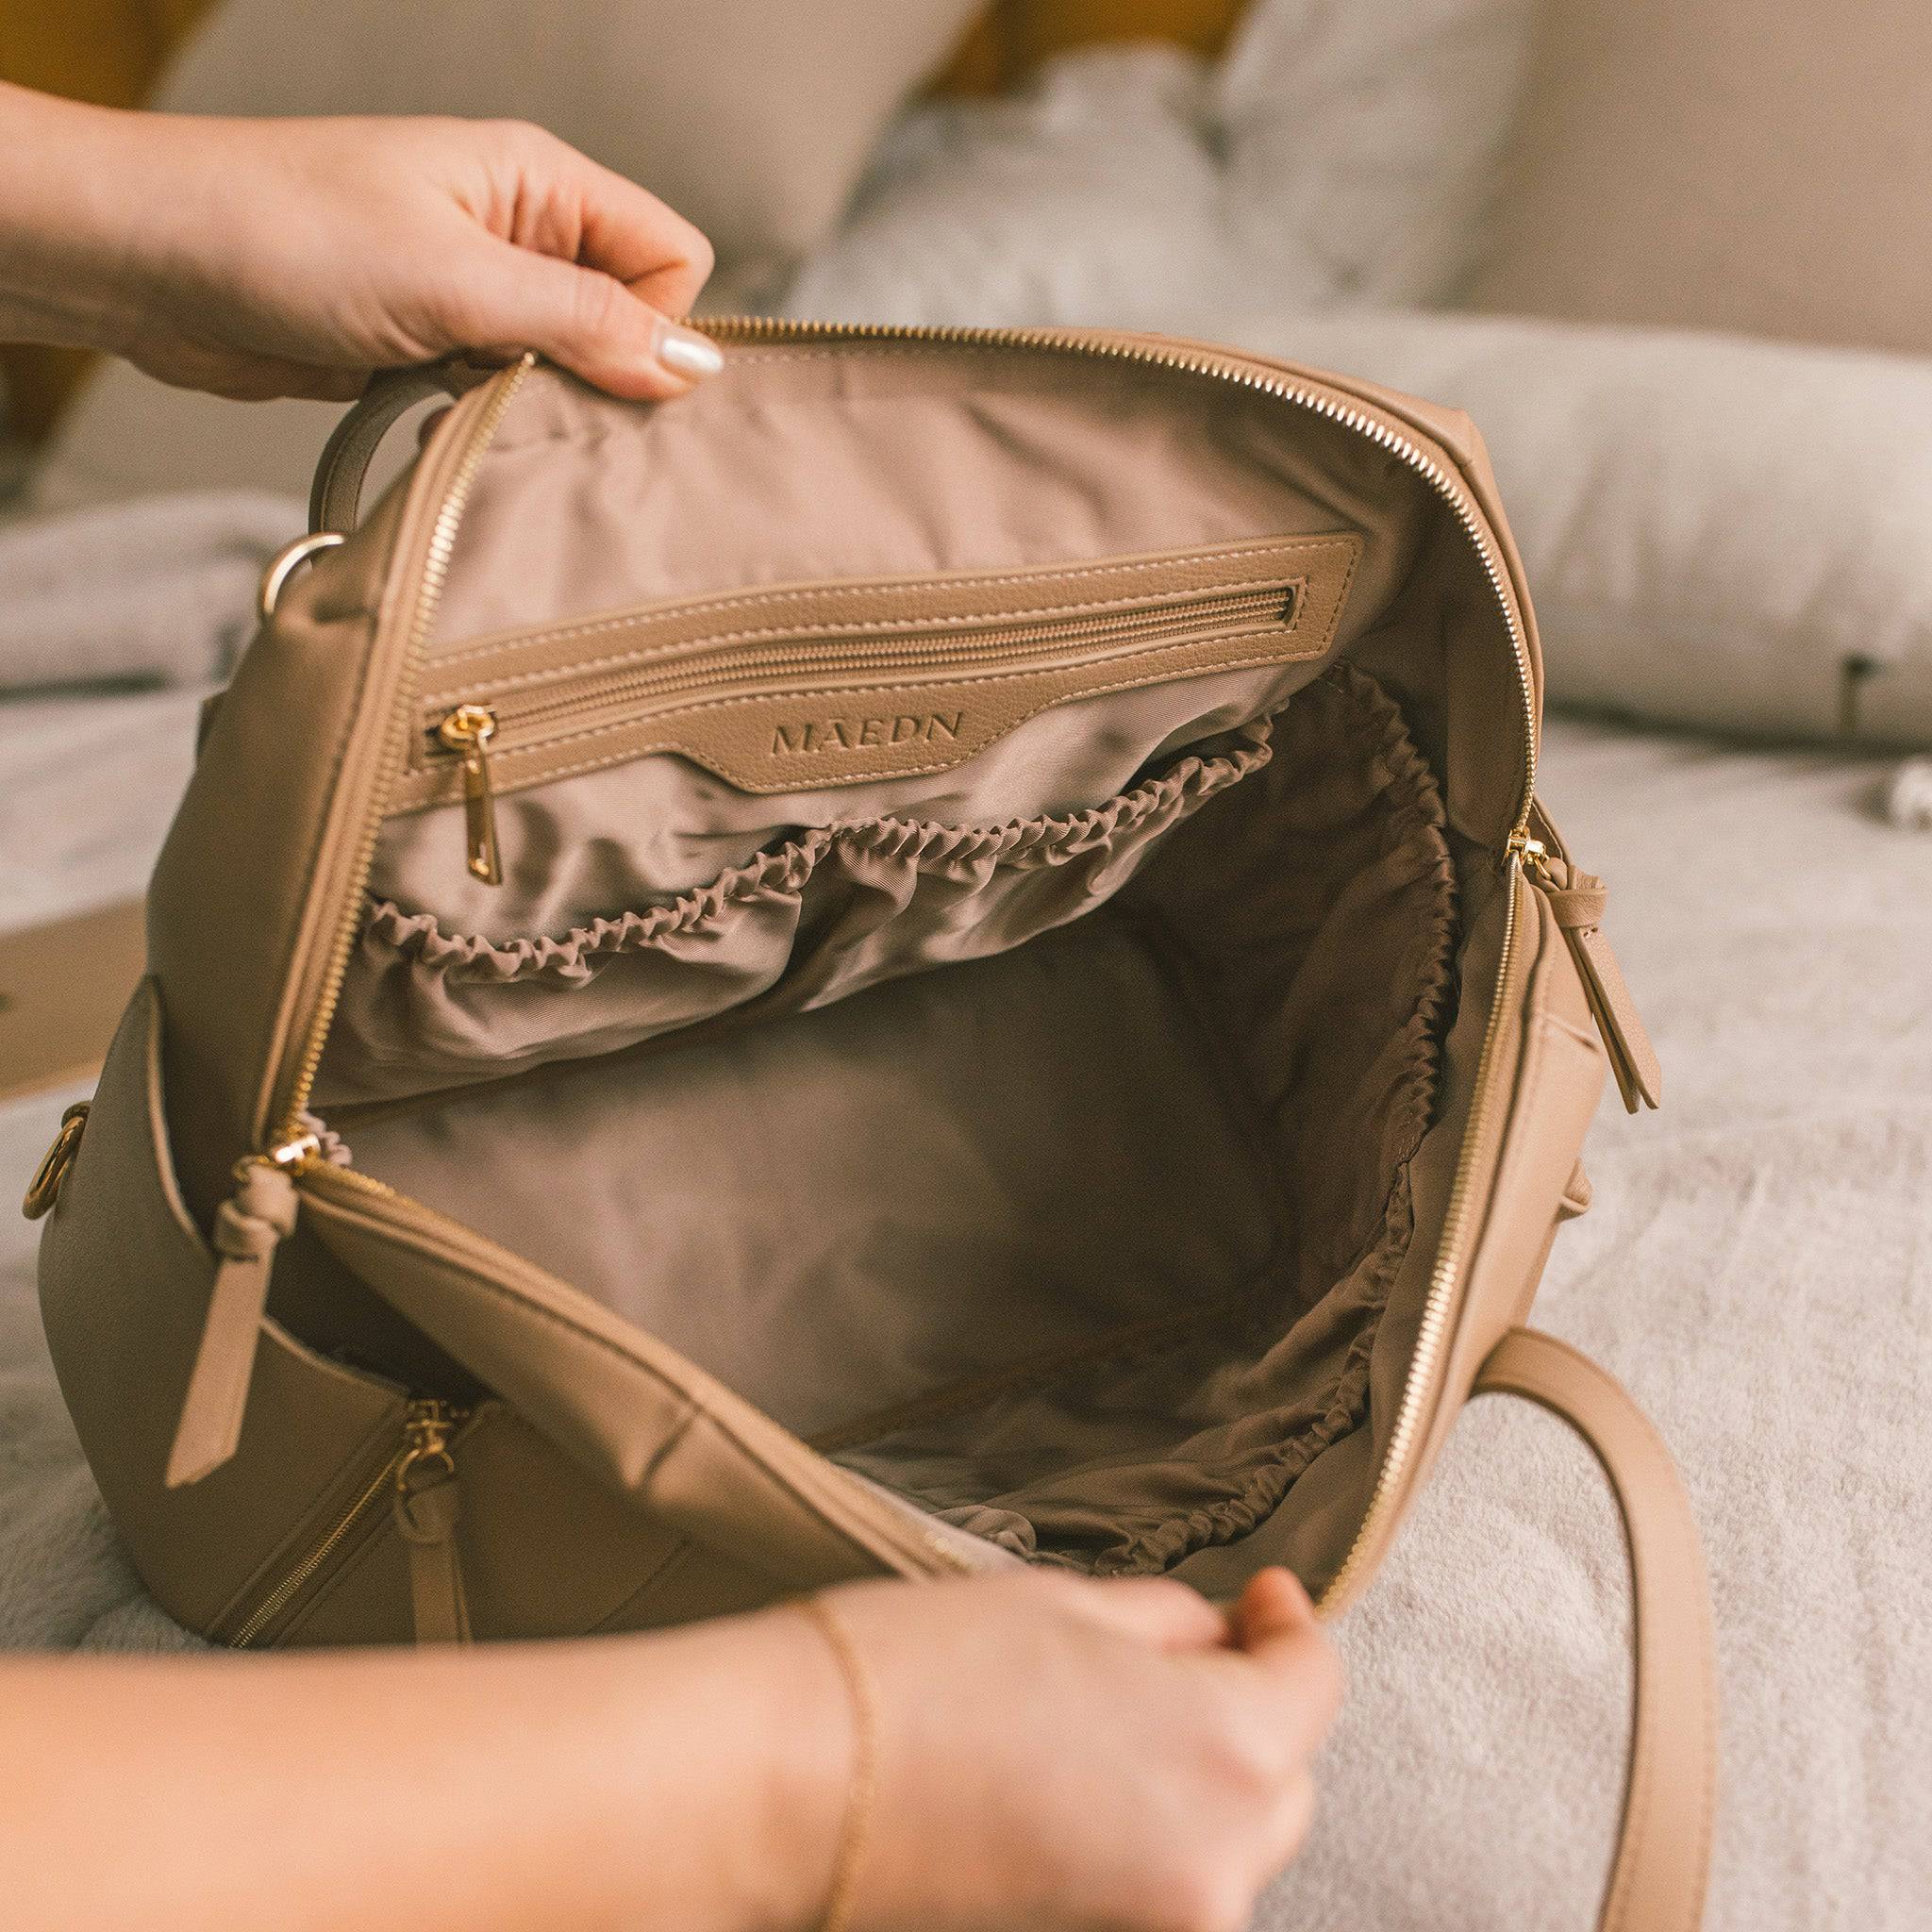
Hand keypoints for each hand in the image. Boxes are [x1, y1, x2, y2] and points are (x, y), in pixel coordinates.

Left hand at [0, 85, 718, 402]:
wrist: (146, 260)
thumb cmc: (283, 233)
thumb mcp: (454, 280)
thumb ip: (584, 321)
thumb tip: (694, 366)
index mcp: (537, 181)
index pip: (669, 255)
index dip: (659, 325)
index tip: (610, 380)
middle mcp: (516, 232)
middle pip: (626, 318)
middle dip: (604, 377)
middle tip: (546, 411)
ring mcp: (472, 291)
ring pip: (565, 367)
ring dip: (539, 407)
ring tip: (481, 413)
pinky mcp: (430, 345)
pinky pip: (502, 396)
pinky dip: (490, 423)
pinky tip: (451, 428)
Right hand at [795, 1567, 1342, 1931]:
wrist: (792, 1785)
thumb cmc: (917, 1676)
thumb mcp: (1069, 1604)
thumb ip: (1171, 1625)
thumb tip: (1214, 1636)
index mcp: (1226, 1750)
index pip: (1314, 1685)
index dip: (1289, 1624)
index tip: (1266, 1595)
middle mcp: (1217, 1865)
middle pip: (1282, 1780)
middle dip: (1251, 1708)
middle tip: (1196, 1647)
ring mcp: (1159, 1927)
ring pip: (1228, 1844)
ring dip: (1200, 1778)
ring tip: (1117, 1715)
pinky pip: (1164, 1887)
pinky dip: (1149, 1836)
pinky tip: (1083, 1779)